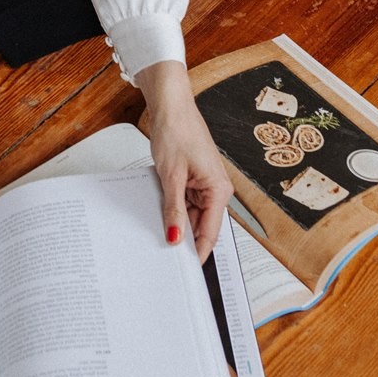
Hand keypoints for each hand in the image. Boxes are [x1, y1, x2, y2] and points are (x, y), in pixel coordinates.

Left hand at [137, 59, 232, 262]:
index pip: (210, 232)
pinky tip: (159, 212)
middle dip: (184, 238)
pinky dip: (173, 208)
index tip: (186, 271)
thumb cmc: (177, 130)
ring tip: (158, 232)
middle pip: (201, 225)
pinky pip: (185, 201)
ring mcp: (205, 183)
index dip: (198, 252)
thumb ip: (174, 210)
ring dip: (176, 222)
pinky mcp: (194, 178)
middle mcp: (216, 188)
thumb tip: (175, 238)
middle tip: (164, 257)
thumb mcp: (171, 176)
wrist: (170, 105)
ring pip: (191, 215)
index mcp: (219, 189)